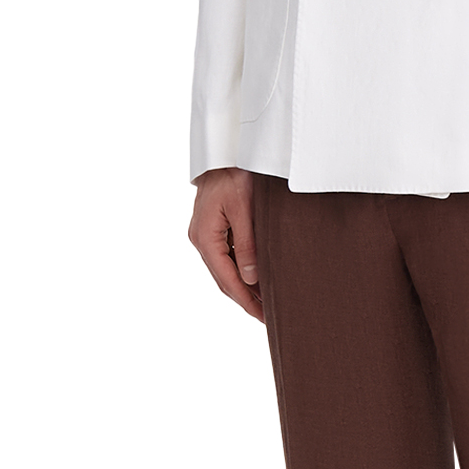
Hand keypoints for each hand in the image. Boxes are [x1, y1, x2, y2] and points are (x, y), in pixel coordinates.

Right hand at [189, 167, 263, 320]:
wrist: (224, 152)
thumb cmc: (234, 174)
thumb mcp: (244, 208)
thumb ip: (247, 244)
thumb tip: (251, 277)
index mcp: (205, 237)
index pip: (226, 279)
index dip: (246, 300)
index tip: (263, 316)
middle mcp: (201, 239)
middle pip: (223, 279)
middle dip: (245, 299)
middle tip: (267, 317)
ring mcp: (205, 234)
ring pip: (224, 270)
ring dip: (244, 287)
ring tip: (265, 303)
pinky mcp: (212, 229)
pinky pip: (226, 257)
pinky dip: (240, 271)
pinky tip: (257, 278)